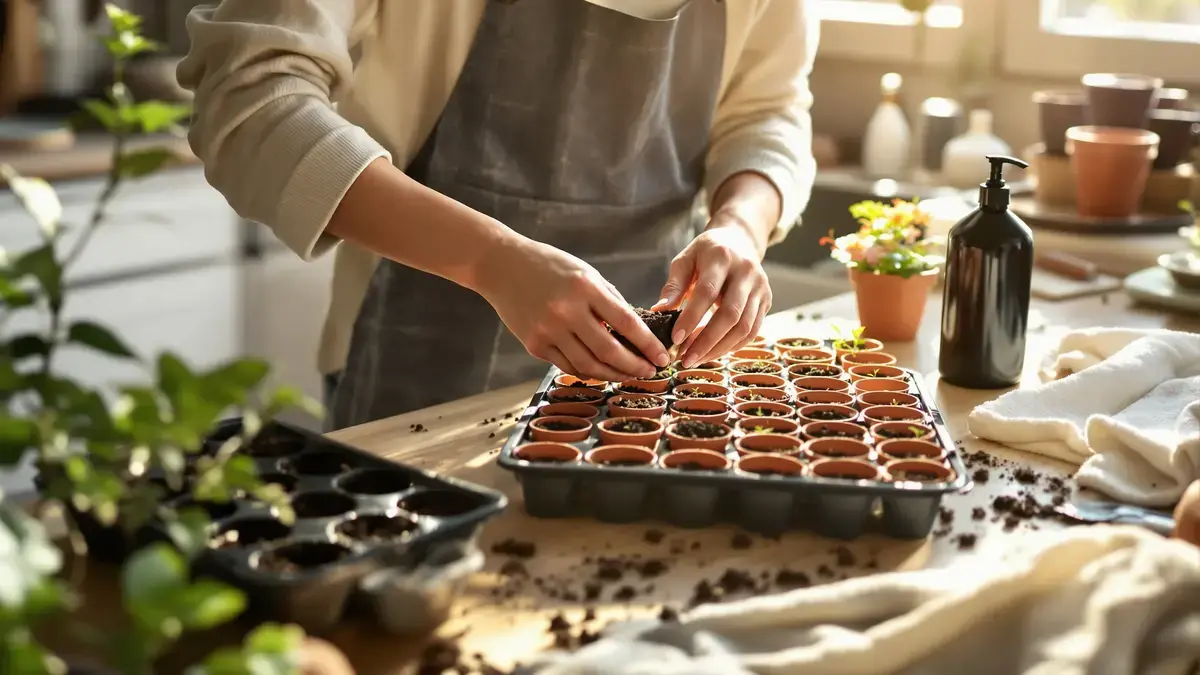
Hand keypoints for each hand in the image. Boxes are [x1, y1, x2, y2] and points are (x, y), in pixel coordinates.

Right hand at [477, 236, 669, 381]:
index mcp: (585, 288)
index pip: (626, 323)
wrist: (500, 266)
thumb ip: (609, 299)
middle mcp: (566, 311)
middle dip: (635, 366)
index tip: (663, 356)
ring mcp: (548, 330)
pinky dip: (588, 372)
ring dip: (613, 375)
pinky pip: (567, 366)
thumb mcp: (584, 272)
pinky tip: (601, 371)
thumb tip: (635, 329)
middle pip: (609, 351)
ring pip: (588, 365)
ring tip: (628, 375)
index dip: (648, 345)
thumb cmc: (548, 265)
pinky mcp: (534, 344)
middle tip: (650, 372)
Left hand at [654, 217, 770, 367]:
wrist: (739, 241)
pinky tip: (713, 352)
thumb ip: (674, 285)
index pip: (707, 292)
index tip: (675, 338)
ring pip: (744, 327)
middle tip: (685, 358)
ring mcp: (761, 287)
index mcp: (722, 257)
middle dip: (707, 341)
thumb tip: (660, 310)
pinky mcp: (767, 301)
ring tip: (696, 358)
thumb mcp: (685, 260)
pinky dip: (732, 346)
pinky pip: (752, 331)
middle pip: (730, 314)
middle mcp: (746, 271)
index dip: (691, 317)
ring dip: (719, 348)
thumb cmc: (706, 253)